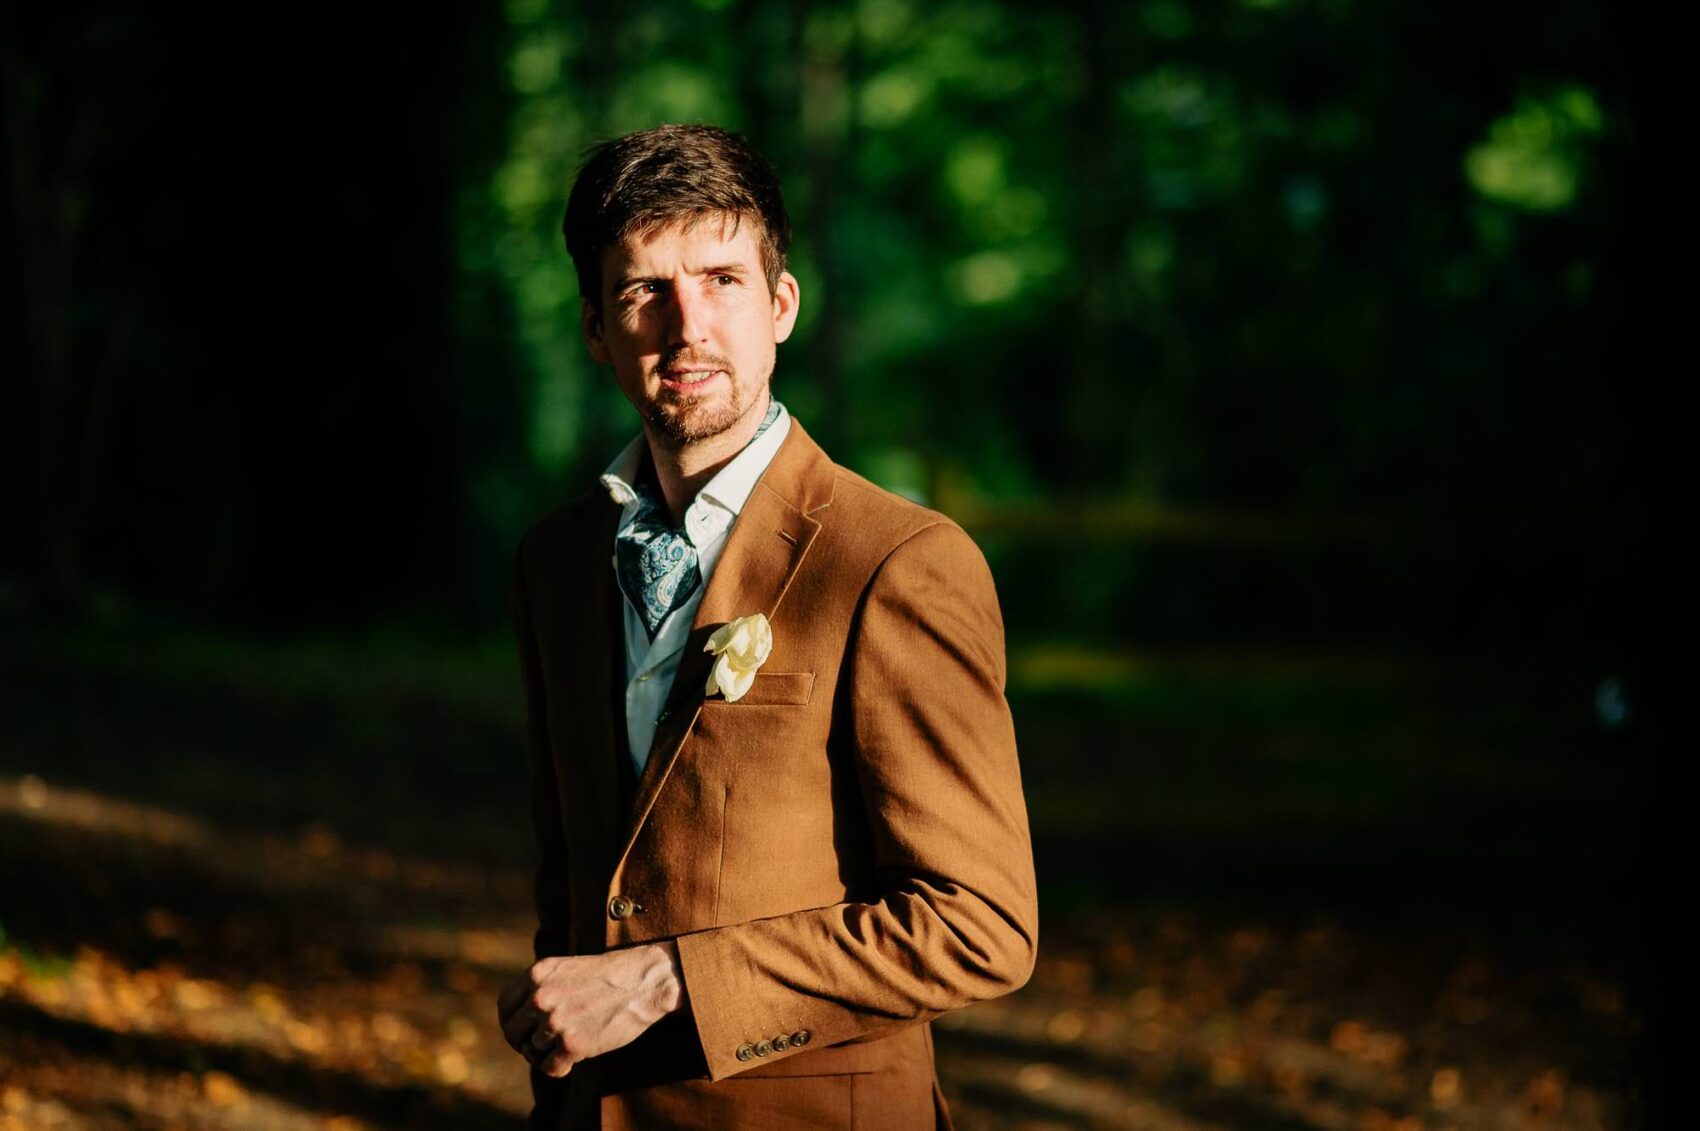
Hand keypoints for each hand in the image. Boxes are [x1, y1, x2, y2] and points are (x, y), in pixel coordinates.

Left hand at [496, 941, 683, 1076]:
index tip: (522, 1033)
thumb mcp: (566, 969)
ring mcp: (555, 1021)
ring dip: (547, 1055)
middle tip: (543, 1046)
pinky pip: (550, 1068)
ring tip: (567, 1048)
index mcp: (537, 974)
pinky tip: (574, 1059)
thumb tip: (521, 1018)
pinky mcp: (573, 1044)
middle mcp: (540, 997)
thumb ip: (540, 987)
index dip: (512, 1024)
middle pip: (513, 1033)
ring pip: (532, 1052)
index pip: (505, 1008)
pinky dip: (561, 1068)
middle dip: (525, 1043)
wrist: (644, 982)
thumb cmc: (609, 976)